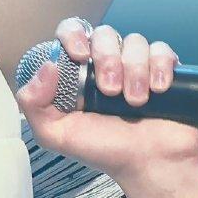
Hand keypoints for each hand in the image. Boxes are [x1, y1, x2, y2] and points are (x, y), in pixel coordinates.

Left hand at [16, 18, 197, 192]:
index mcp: (78, 75)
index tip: (80, 56)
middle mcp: (107, 65)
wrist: (148, 163)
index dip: (73, 36)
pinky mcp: (163, 69)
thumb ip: (34, 105)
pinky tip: (158, 90)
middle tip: (110, 91)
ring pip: (135, 42)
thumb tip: (46, 65)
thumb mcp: (57, 135)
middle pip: (104, 34)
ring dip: (135, 70)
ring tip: (136, 102)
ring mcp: (136, 66)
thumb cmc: (105, 150)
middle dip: (107, 59)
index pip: (71, 33)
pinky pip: (161, 50)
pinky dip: (160, 66)